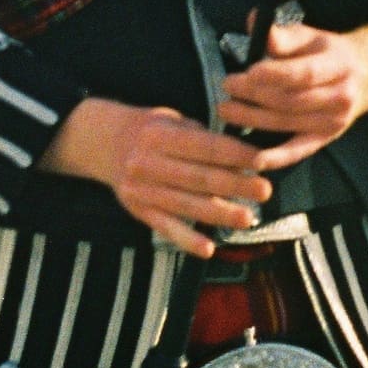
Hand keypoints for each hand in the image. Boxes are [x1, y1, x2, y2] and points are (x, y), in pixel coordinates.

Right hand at [39, 98, 271, 257]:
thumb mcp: (172, 120)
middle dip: (235, 185)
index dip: (235, 154)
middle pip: (198, 177)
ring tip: (247, 218)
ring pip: (185, 205)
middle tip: (265, 191)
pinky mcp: (137, 211)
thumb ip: (201, 136)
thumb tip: (243, 153)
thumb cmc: (152, 130)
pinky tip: (209, 248)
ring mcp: (141, 189)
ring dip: (219, 213)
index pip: (204, 146)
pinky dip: (187, 239)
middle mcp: (147, 162)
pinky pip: (165, 227)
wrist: (103, 143)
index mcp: (160, 134)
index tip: (262, 161)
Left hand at [219, 23, 367, 170]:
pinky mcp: (325, 140)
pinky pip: (296, 152)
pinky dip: (273, 157)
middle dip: (255, 94)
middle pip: (291, 100)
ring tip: (226, 109)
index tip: (248, 71)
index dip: (275, 74)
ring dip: (253, 119)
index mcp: (338, 65)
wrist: (367, 76)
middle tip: (228, 85)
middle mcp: (340, 96)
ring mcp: (334, 122)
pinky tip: (251, 155)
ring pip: (287, 123)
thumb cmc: (330, 53)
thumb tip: (255, 23)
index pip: (305, 73)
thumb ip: (283, 35)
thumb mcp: (312, 36)